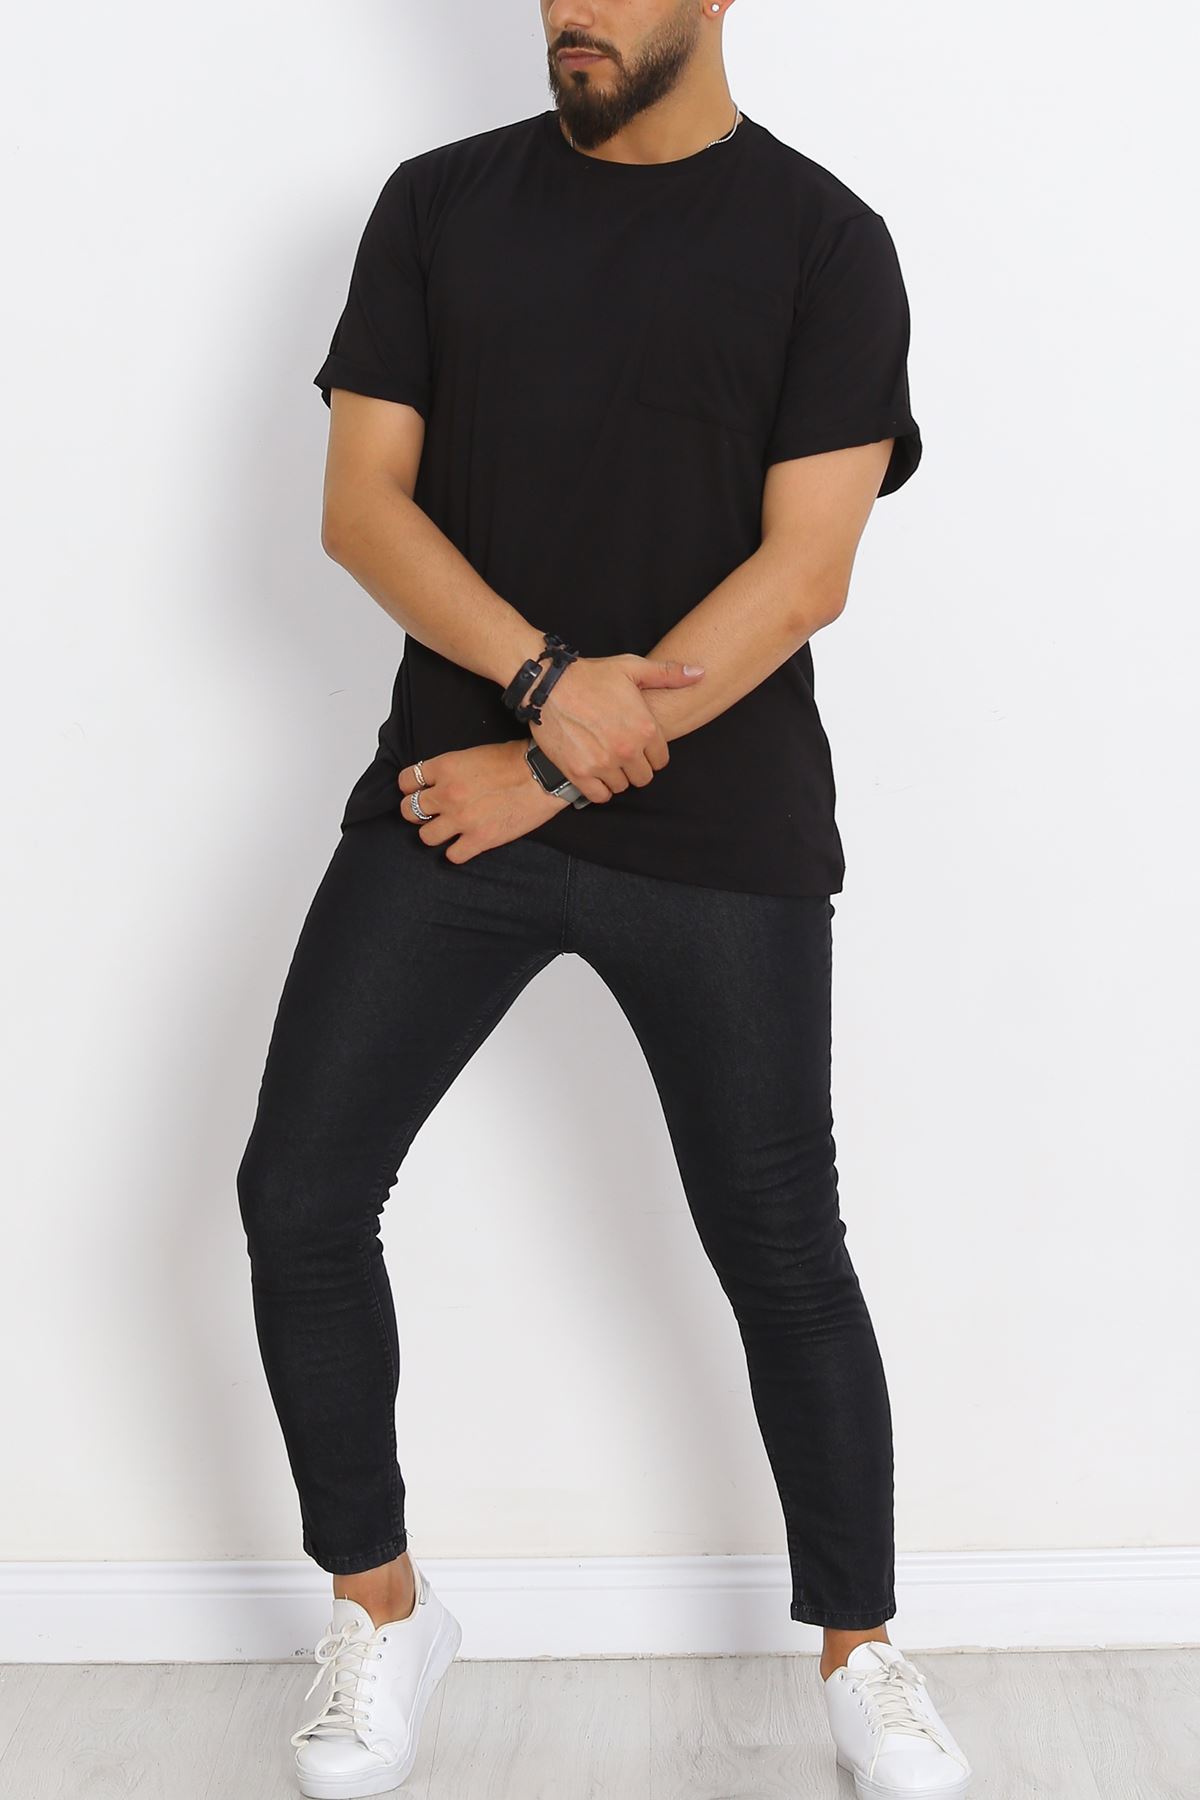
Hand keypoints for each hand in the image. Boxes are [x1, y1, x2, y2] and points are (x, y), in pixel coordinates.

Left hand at [396, 739, 565, 862]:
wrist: (542, 775)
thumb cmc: (513, 761)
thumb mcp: (471, 754)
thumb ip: (449, 770)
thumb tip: (436, 783)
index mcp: (445, 767)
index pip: (406, 781)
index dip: (411, 788)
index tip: (420, 791)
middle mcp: (448, 794)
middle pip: (409, 810)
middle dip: (418, 812)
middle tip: (432, 812)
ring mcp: (462, 819)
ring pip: (425, 836)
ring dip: (435, 833)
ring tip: (448, 829)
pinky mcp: (479, 839)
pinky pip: (452, 855)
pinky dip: (457, 851)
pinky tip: (466, 843)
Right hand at [529, 654, 704, 803]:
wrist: (548, 684)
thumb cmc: (591, 675)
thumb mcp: (632, 667)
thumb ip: (668, 674)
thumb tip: (700, 672)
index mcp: (644, 728)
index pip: (661, 760)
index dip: (650, 753)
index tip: (637, 745)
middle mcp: (627, 749)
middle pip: (644, 777)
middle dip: (635, 767)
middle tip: (621, 753)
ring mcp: (603, 763)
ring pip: (622, 786)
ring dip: (616, 777)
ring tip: (605, 759)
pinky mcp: (579, 773)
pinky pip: (600, 795)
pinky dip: (598, 788)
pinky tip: (593, 772)